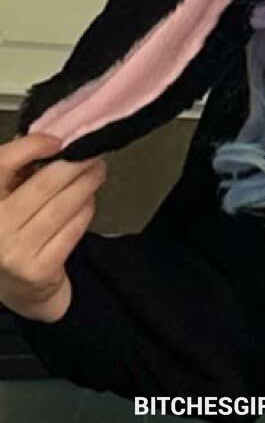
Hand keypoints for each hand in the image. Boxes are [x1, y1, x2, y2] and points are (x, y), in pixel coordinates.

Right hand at [0, 133, 106, 322]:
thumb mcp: (5, 199)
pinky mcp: (39, 269)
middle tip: (93, 152)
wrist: (16, 287)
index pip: (2, 164)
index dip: (32, 146)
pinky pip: (74, 229)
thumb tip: (51, 135)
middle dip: (76, 164)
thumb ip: (18, 170)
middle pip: (45, 183)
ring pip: (64, 205)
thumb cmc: (11, 231)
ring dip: (87, 184)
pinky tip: (89, 200)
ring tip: (97, 171)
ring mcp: (15, 252)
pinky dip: (86, 210)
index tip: (57, 139)